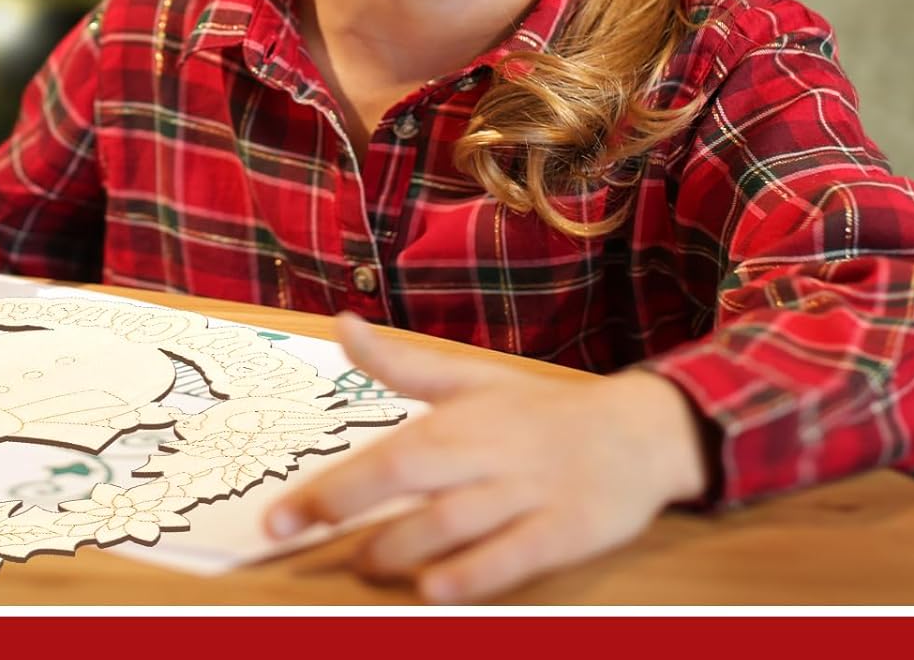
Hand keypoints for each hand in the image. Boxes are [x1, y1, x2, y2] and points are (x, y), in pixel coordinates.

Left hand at [265, 313, 707, 602]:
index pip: (382, 454)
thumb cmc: (540, 410)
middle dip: (345, 509)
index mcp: (460, 419)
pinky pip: (513, 557)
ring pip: (453, 524)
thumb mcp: (471, 378)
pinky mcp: (564, 531)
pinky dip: (472, 573)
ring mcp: (527, 494)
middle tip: (294, 535)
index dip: (328, 486)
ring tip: (361, 563)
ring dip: (400, 548)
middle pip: (407, 480)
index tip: (277, 515)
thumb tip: (341, 324)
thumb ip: (402, 365)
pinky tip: (433, 590)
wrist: (635, 431)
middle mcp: (486, 454)